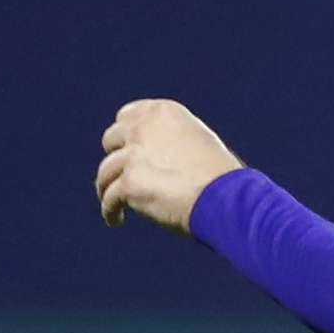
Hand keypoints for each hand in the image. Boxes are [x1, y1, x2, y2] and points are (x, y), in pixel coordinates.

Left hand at [97, 98, 244, 233]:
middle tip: (122, 173)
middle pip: (111, 139)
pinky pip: (110, 198)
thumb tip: (159, 153)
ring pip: (106, 172)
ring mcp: (134, 155)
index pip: (128, 115)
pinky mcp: (129, 182)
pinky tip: (115, 219)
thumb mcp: (200, 142)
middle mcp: (143, 127)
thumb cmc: (222, 177)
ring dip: (108, 187)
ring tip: (115, 204)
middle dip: (116, 156)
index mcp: (163, 112)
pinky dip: (110, 210)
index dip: (125, 135)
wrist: (226, 198)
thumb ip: (173, 140)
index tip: (126, 149)